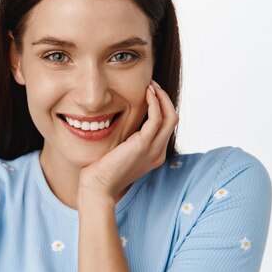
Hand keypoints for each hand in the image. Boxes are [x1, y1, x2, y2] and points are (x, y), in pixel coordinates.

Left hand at [76, 79, 178, 207]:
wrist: (98, 187)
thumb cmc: (102, 170)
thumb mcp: (120, 152)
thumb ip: (127, 139)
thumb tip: (123, 121)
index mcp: (154, 154)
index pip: (166, 126)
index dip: (162, 107)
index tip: (150, 93)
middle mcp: (158, 152)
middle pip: (173, 119)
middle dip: (165, 99)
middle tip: (152, 85)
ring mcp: (153, 150)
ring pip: (170, 117)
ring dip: (162, 98)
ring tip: (151, 85)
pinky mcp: (143, 145)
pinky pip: (156, 118)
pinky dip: (154, 103)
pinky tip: (146, 93)